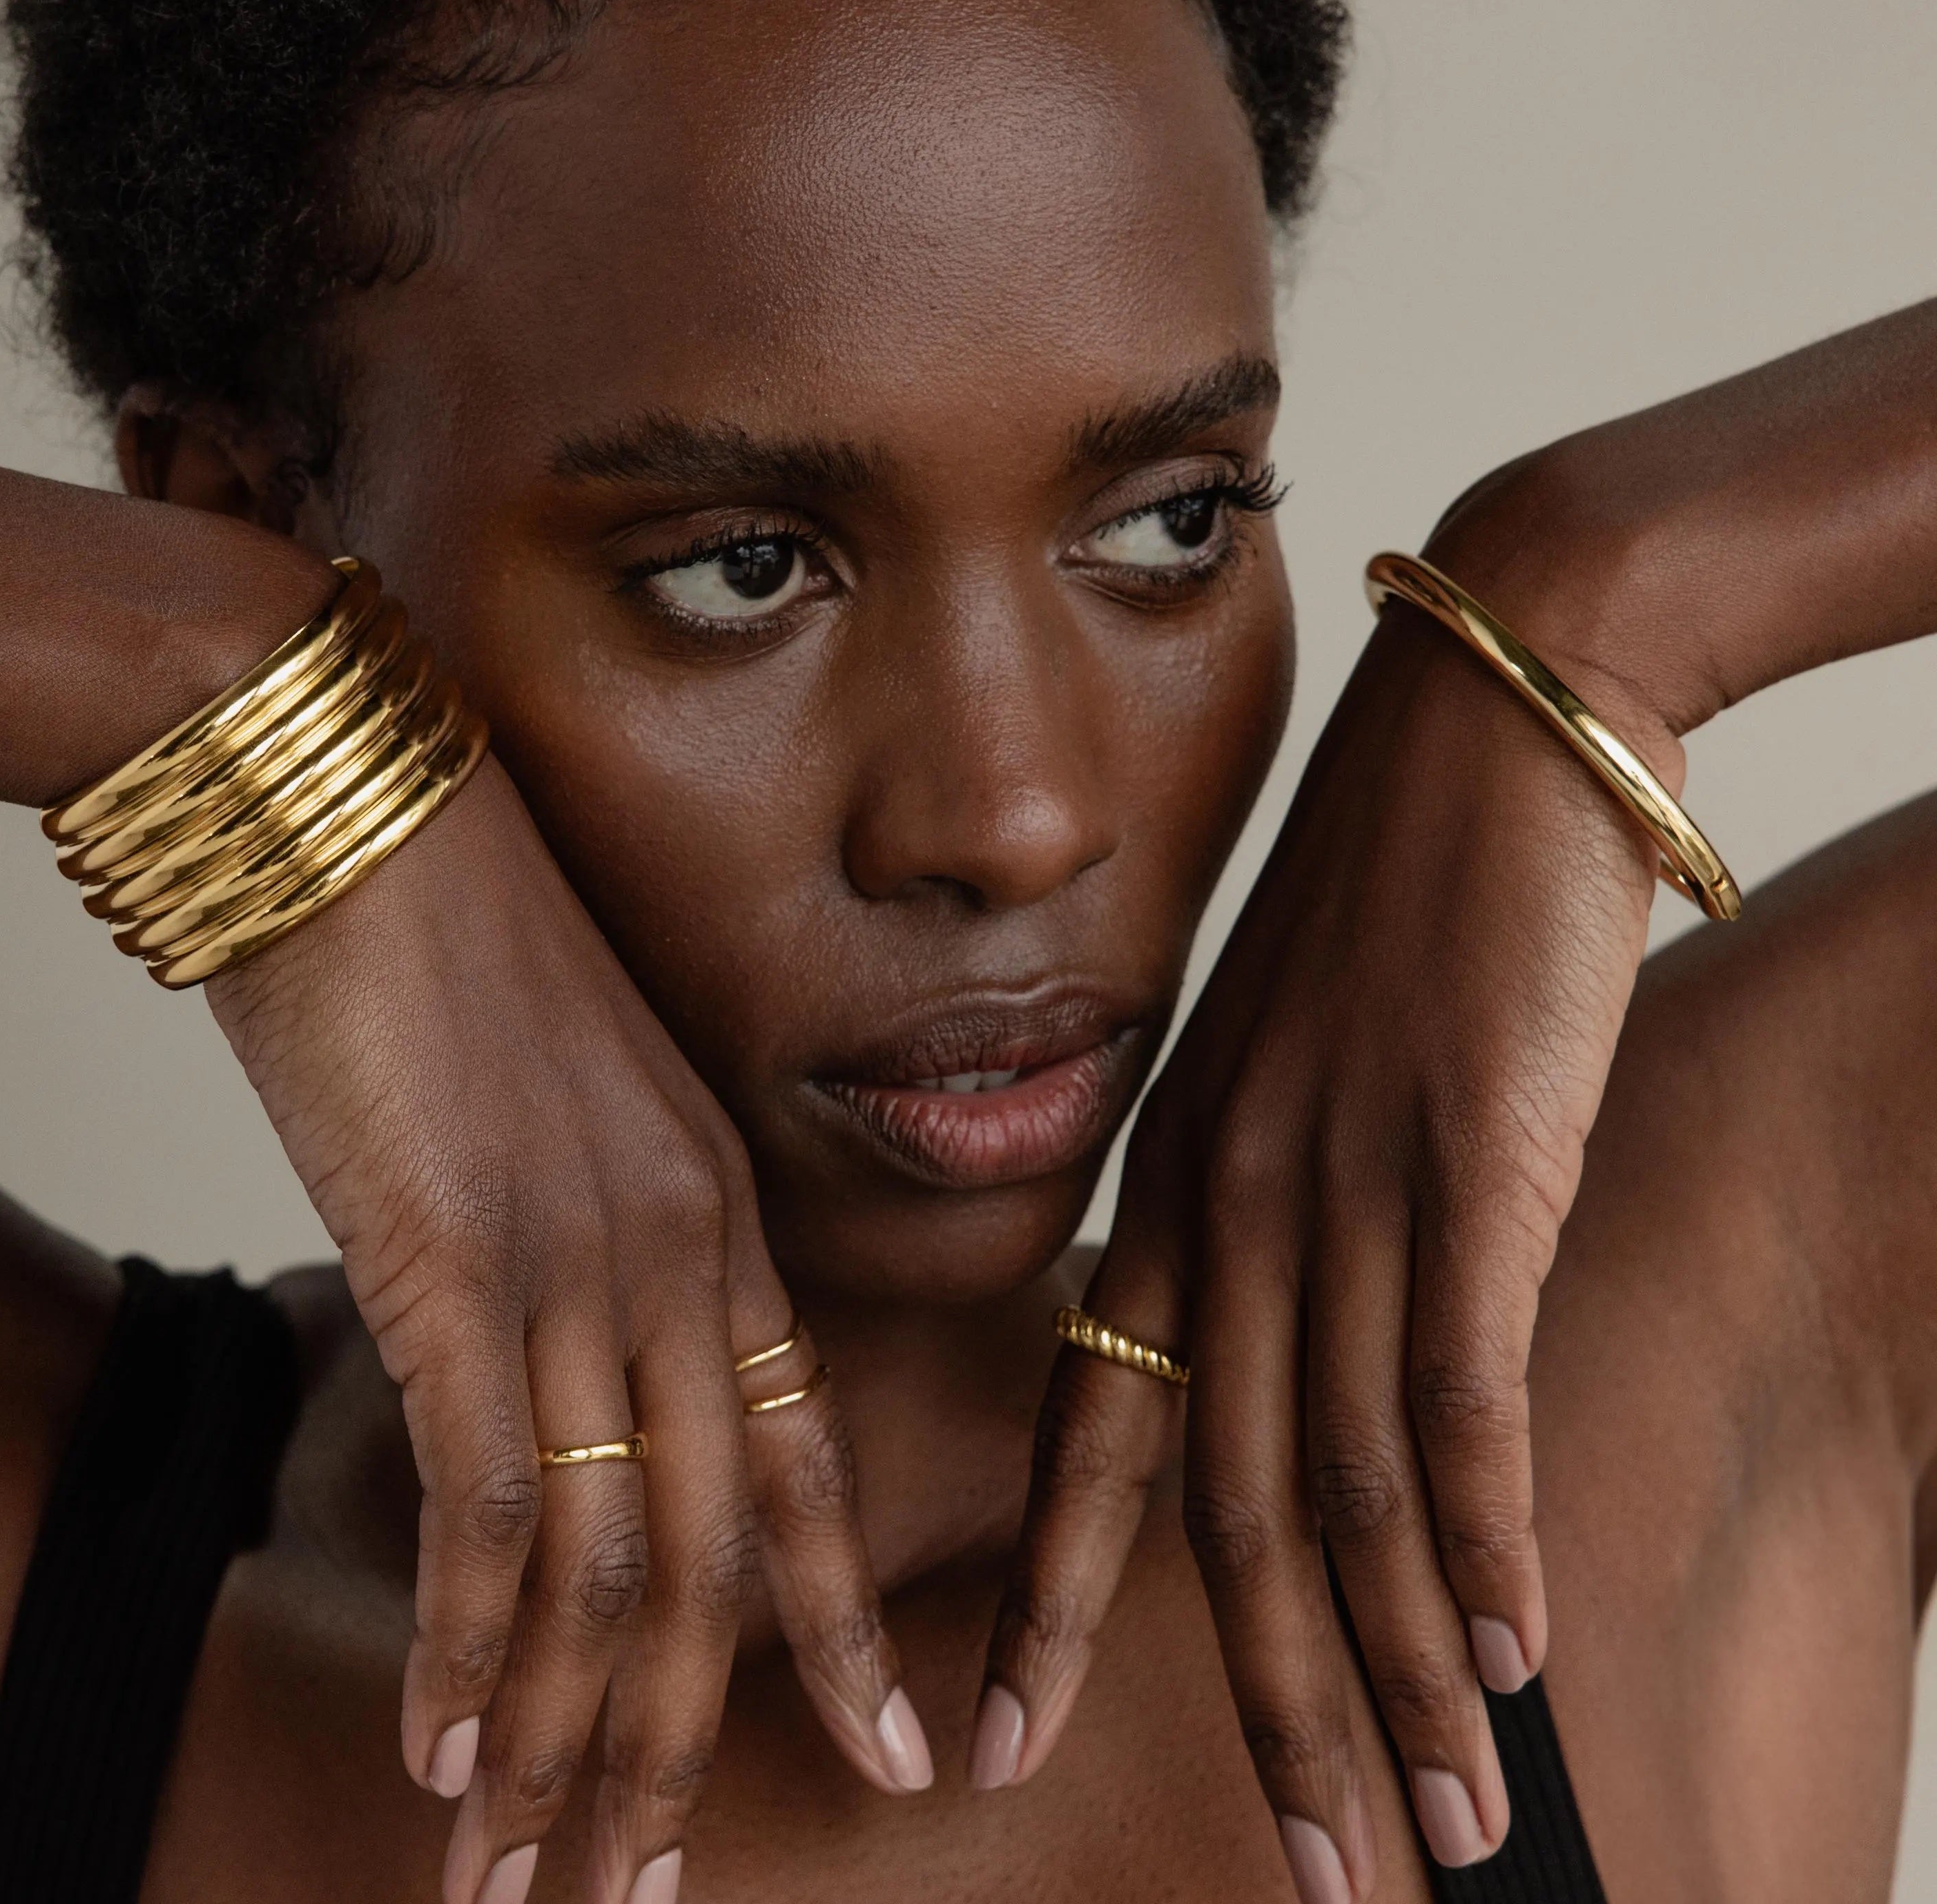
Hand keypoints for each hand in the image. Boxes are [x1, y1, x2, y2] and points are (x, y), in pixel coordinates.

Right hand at [207, 759, 918, 1903]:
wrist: (370, 802)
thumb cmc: (458, 937)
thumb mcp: (566, 1101)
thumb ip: (591, 1227)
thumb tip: (550, 1349)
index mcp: (717, 1216)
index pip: (804, 1460)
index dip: (842, 1623)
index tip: (894, 1753)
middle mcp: (676, 1258)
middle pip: (711, 1556)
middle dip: (684, 1746)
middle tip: (646, 1901)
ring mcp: (578, 1266)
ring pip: (607, 1564)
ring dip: (564, 1748)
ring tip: (531, 1888)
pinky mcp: (459, 1264)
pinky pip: (490, 1504)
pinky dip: (468, 1647)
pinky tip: (442, 1751)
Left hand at [976, 458, 1685, 1890]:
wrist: (1495, 719)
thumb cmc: (1399, 880)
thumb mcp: (1299, 1047)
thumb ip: (1276, 1182)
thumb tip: (1304, 1311)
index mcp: (1174, 1174)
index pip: (1091, 1426)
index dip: (1045, 1598)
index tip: (996, 1734)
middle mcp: (1234, 1200)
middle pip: (1221, 1506)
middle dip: (1256, 1704)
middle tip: (1301, 1871)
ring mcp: (1342, 1185)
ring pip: (1340, 1488)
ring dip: (1395, 1673)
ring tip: (1430, 1826)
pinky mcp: (1466, 1162)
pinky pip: (1458, 1395)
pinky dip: (1480, 1540)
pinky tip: (1510, 1654)